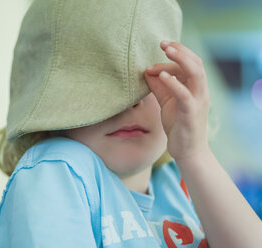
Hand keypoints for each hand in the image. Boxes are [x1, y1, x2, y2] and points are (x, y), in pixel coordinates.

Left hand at [144, 40, 209, 160]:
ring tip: (166, 50)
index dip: (178, 52)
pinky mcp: (190, 114)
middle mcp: (200, 92)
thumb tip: (146, 71)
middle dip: (180, 50)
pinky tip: (162, 75)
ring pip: (195, 74)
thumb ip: (159, 87)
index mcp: (195, 88)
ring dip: (181, 60)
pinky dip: (174, 83)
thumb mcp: (167, 102)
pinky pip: (184, 94)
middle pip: (196, 64)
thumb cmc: (178, 125)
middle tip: (163, 42)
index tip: (161, 46)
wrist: (187, 151)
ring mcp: (197, 102)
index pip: (190, 63)